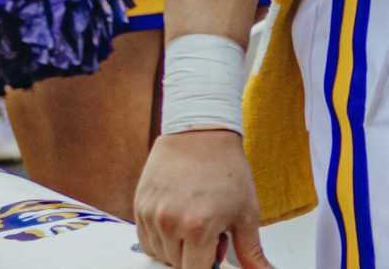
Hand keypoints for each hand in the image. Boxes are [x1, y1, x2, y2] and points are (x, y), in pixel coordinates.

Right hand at [136, 129, 274, 268]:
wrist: (201, 134)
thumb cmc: (227, 169)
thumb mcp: (246, 211)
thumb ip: (250, 250)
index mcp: (199, 228)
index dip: (206, 267)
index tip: (214, 256)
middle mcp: (170, 224)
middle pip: (178, 265)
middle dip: (196, 256)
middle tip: (212, 231)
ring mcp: (151, 216)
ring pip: (160, 254)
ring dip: (177, 248)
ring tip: (195, 221)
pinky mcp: (139, 207)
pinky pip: (146, 240)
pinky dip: (161, 238)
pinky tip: (178, 218)